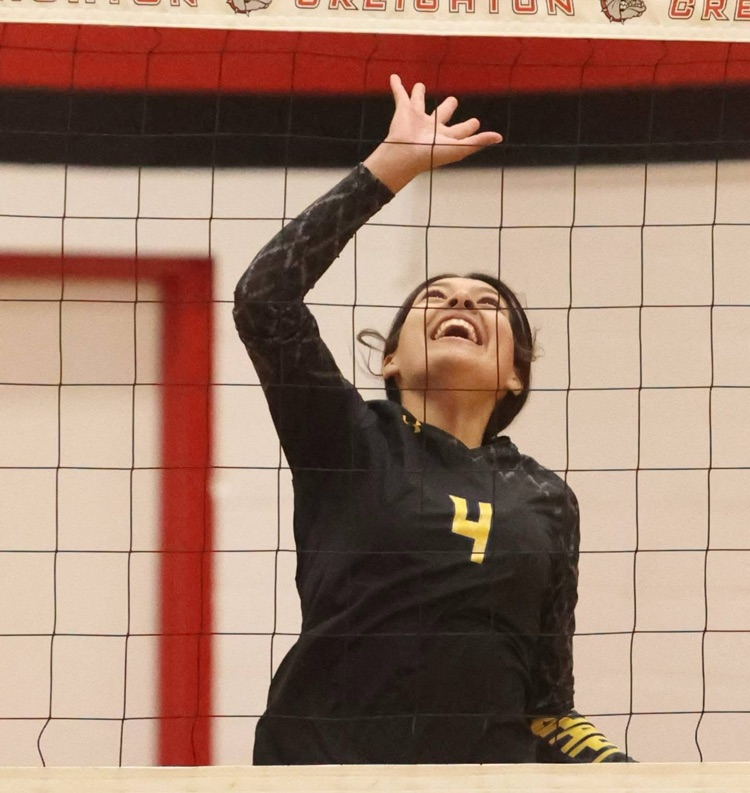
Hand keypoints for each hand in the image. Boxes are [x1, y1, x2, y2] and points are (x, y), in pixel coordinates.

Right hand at [364, 74, 502, 191]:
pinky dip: (397, 86)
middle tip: (453, 101)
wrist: (405, 154)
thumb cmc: (431, 155)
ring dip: (418, 94)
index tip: (476, 123)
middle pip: (441, 115)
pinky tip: (394, 77)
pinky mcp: (403, 111)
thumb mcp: (459, 148)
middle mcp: (430, 128)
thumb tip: (499, 138)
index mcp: (444, 137)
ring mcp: (416, 118)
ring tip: (419, 86)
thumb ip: (479, 141)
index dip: (469, 127)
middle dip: (447, 108)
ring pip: (418, 102)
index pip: (460, 131)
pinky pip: (400, 94)